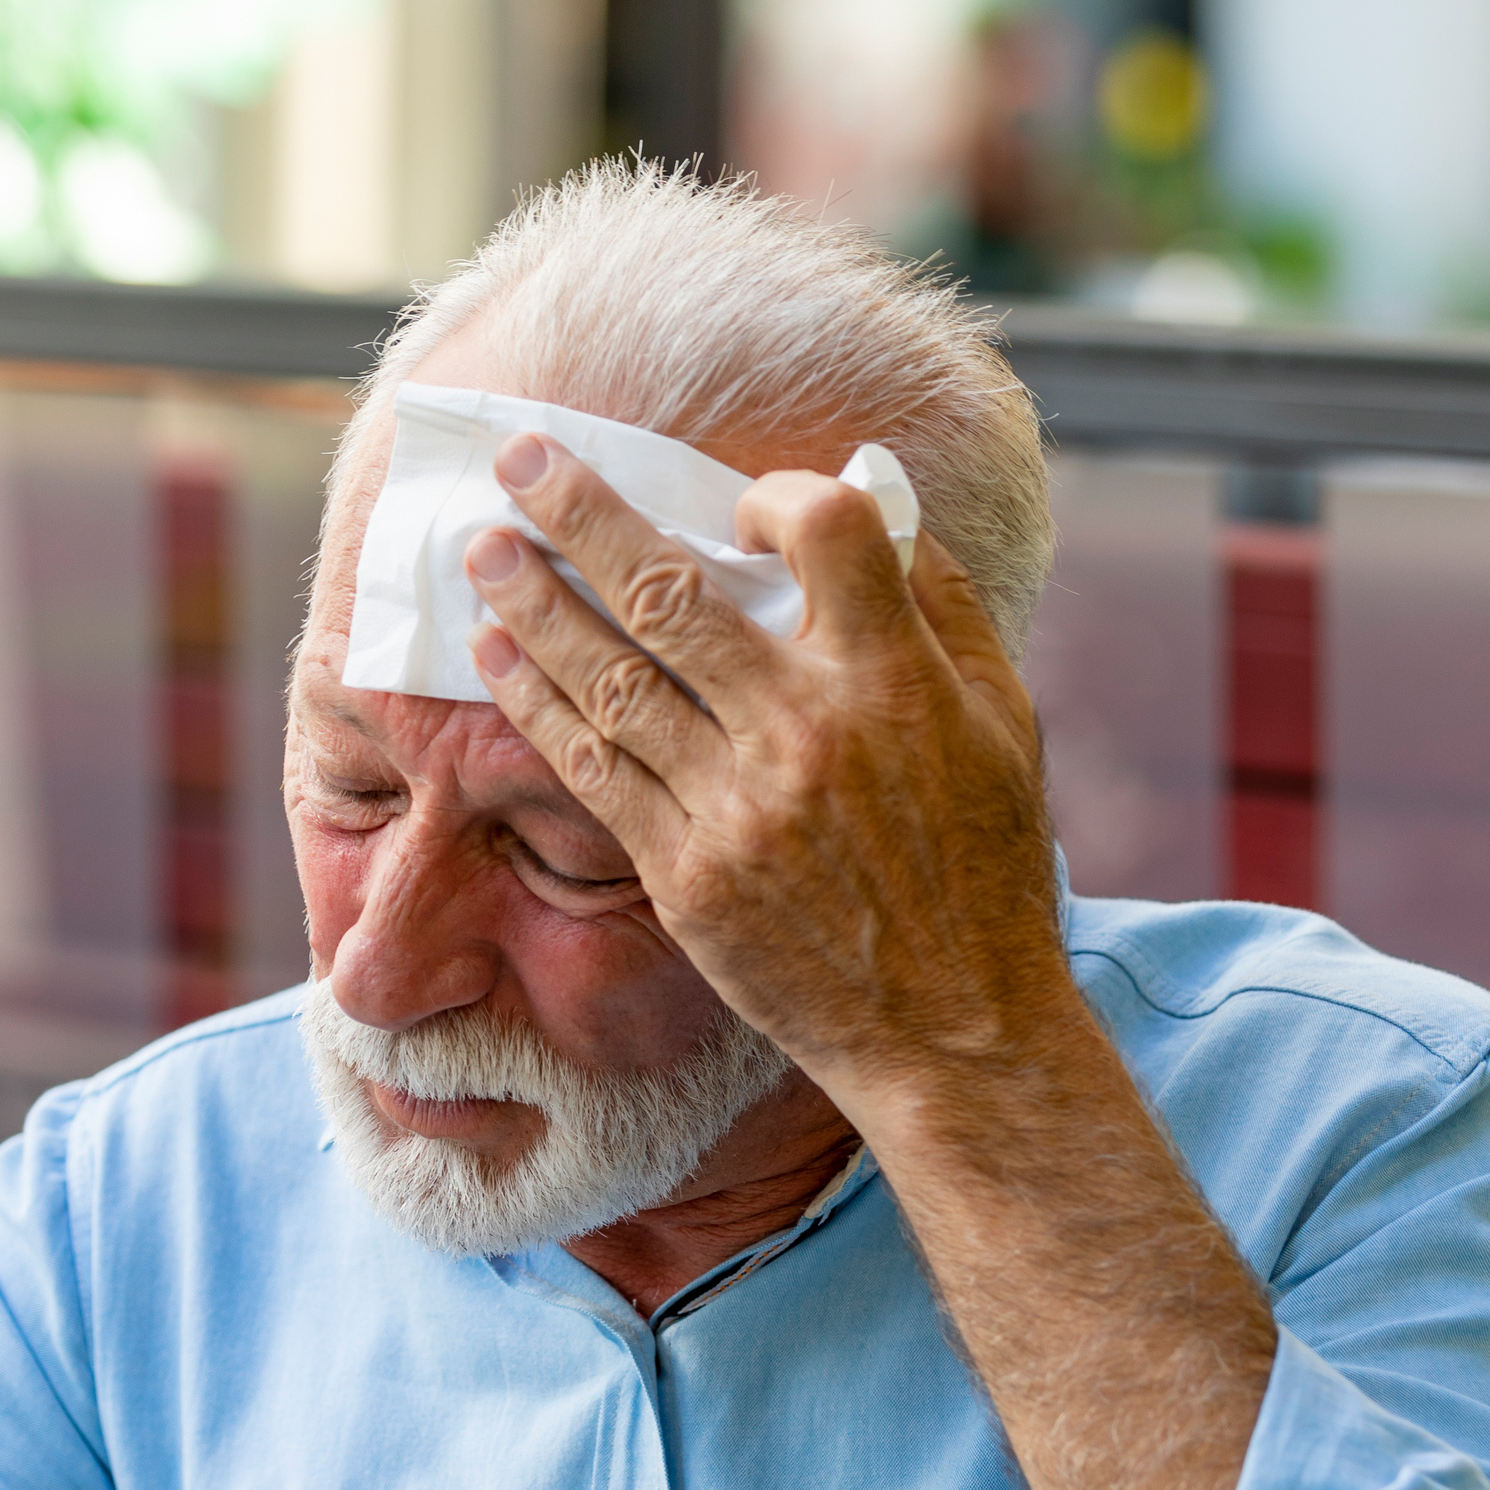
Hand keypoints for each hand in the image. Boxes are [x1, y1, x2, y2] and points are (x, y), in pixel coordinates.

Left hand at [462, 435, 1076, 1105]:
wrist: (954, 1033)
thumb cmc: (986, 872)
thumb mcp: (1007, 728)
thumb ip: (946, 614)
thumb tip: (883, 515)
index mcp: (896, 680)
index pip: (826, 532)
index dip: (772, 493)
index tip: (734, 499)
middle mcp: (809, 730)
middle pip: (672, 590)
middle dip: (583, 512)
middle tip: (520, 455)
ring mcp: (740, 804)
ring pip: (613, 676)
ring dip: (536, 602)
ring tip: (483, 548)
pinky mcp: (690, 875)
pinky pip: (597, 770)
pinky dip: (541, 705)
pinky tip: (498, 655)